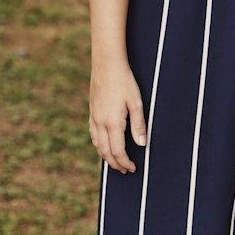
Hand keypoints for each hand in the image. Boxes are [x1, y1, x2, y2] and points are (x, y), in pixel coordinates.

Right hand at [89, 57, 146, 172]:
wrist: (107, 64)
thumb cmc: (125, 81)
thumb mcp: (136, 103)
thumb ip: (139, 125)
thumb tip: (142, 144)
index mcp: (112, 123)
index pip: (118, 151)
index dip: (125, 162)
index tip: (133, 168)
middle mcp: (100, 123)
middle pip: (105, 151)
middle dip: (115, 163)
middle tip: (124, 170)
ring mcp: (94, 117)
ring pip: (97, 144)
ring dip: (106, 156)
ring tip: (115, 162)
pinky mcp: (92, 112)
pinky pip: (93, 135)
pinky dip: (98, 145)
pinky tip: (103, 145)